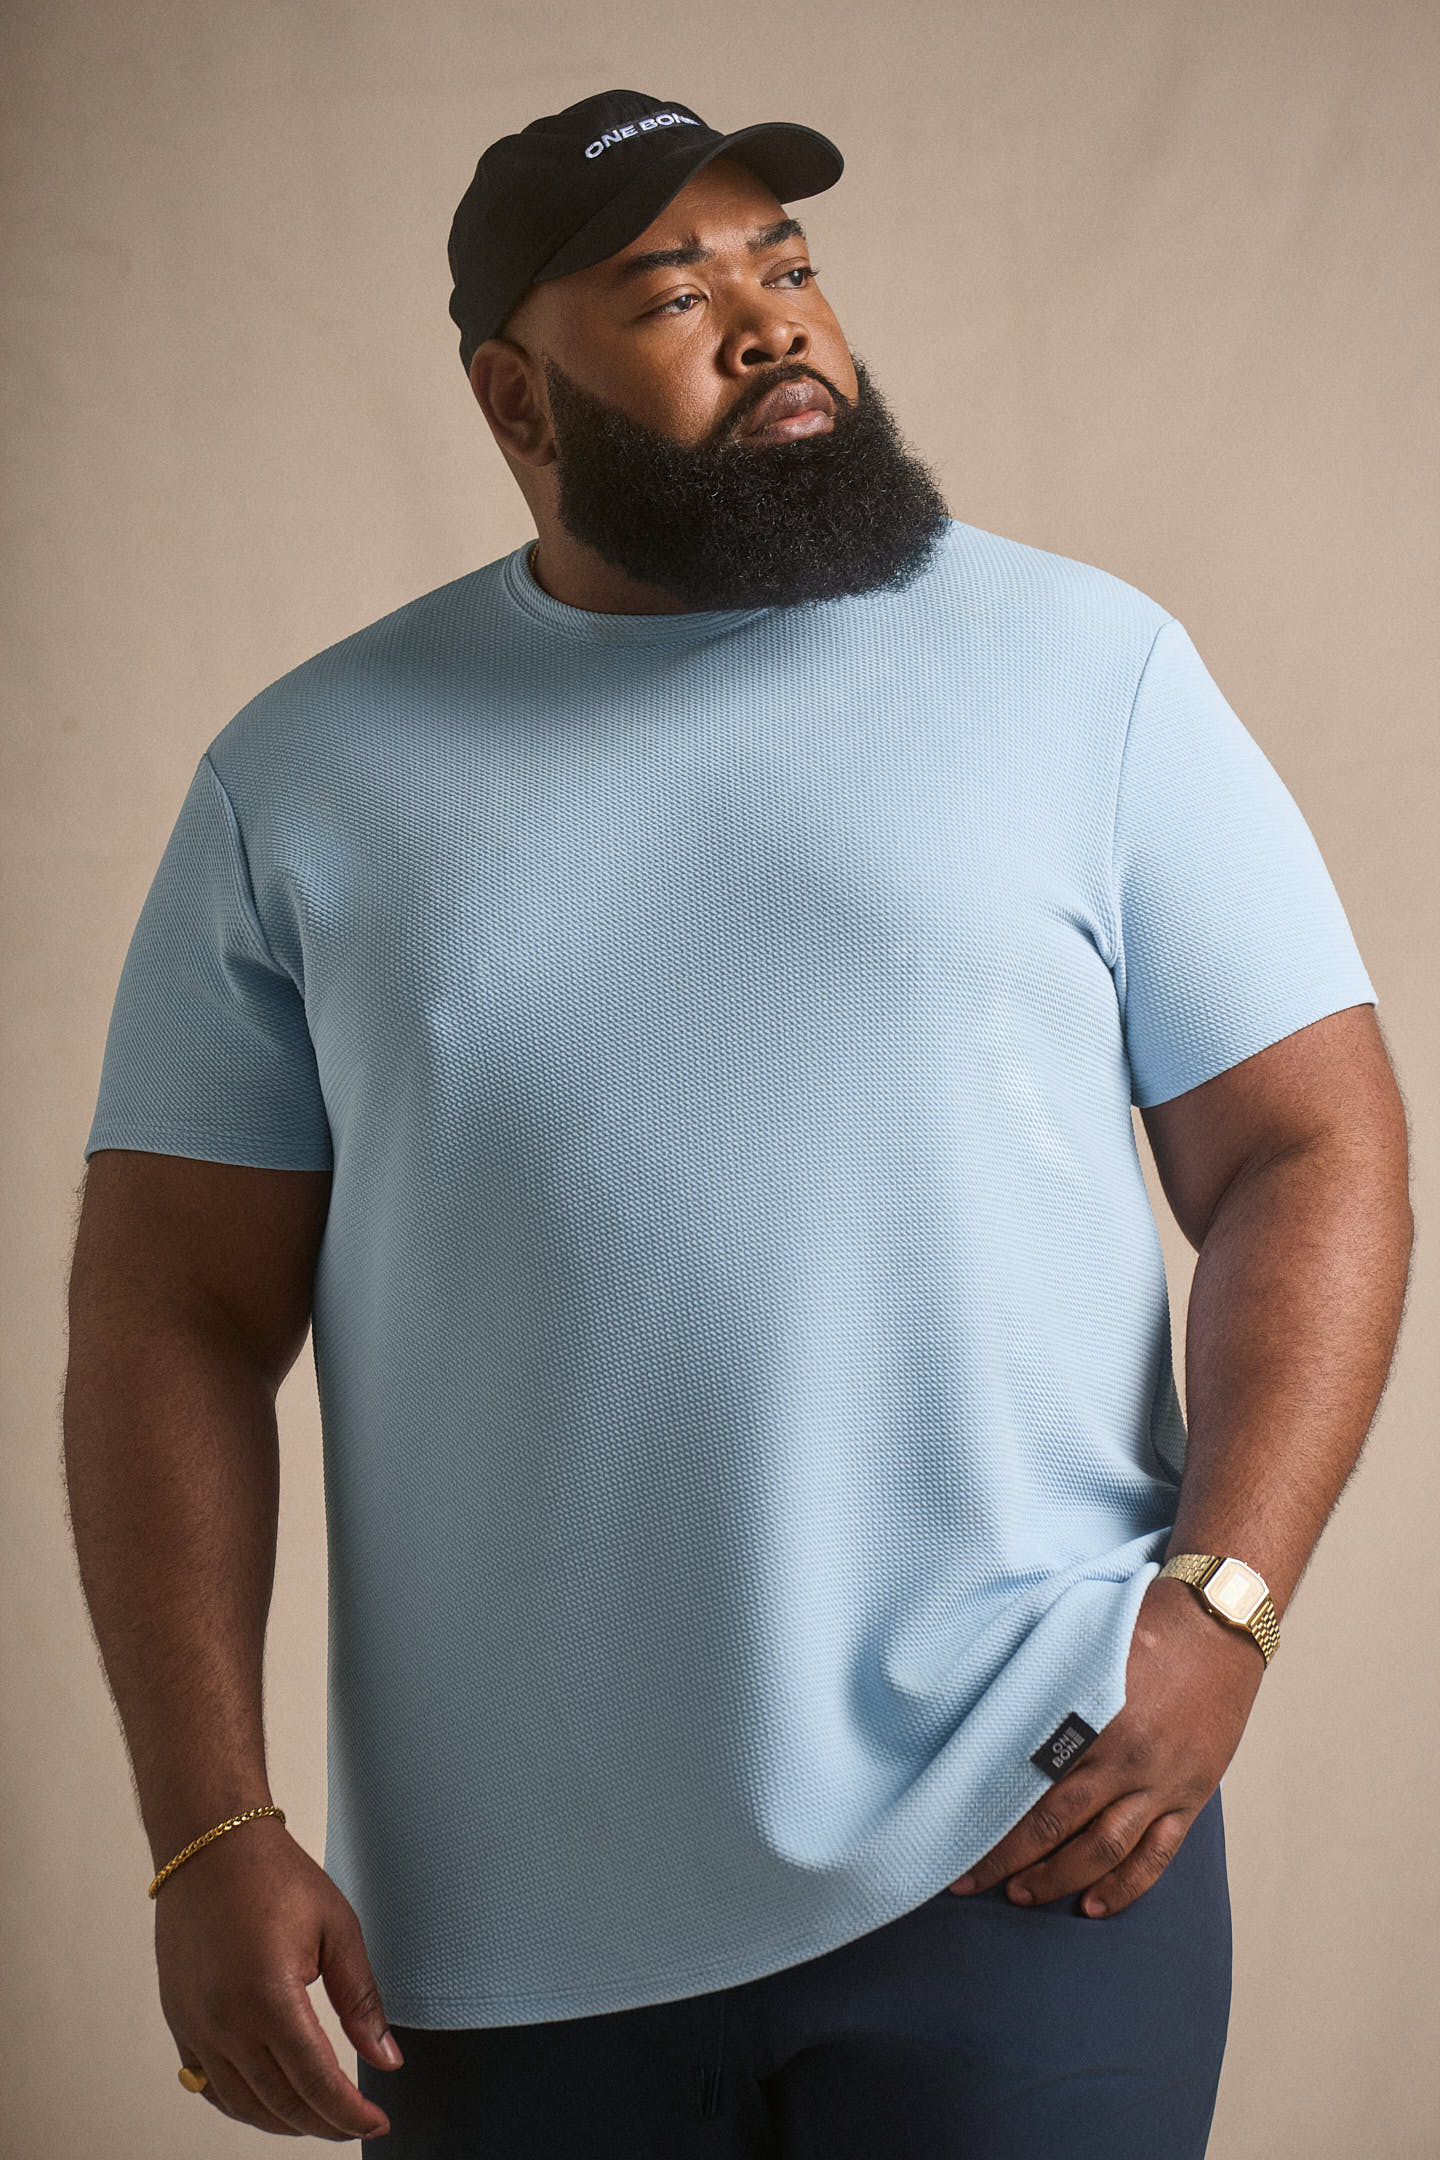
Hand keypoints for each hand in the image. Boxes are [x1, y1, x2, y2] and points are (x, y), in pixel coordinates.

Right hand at [154, 1815, 401, 2138]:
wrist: (209, 1846)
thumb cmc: (273, 1875)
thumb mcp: (337, 1927)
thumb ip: (362, 1999)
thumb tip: (387, 2058)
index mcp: (269, 1997)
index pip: (316, 2082)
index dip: (349, 2113)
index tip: (376, 2123)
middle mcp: (226, 2022)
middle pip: (280, 2103)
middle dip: (324, 2124)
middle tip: (356, 2123)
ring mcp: (197, 2026)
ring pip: (243, 2104)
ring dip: (284, 2122)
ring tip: (320, 2118)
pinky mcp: (181, 2022)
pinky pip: (209, 2086)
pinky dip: (242, 2105)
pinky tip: (269, 2102)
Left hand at [949, 1573, 1266, 1916]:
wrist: (1222, 1621)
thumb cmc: (1144, 1624)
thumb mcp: (1085, 1644)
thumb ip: (1047, 1686)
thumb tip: (992, 1717)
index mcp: (1091, 1714)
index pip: (1026, 1778)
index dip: (989, 1813)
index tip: (954, 1836)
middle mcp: (1125, 1755)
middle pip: (1056, 1821)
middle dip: (1009, 1858)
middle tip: (971, 1882)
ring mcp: (1161, 1780)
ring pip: (1104, 1848)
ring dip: (1059, 1879)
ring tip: (1022, 1898)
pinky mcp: (1191, 1794)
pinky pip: (1157, 1853)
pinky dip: (1126, 1885)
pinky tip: (1096, 1907)